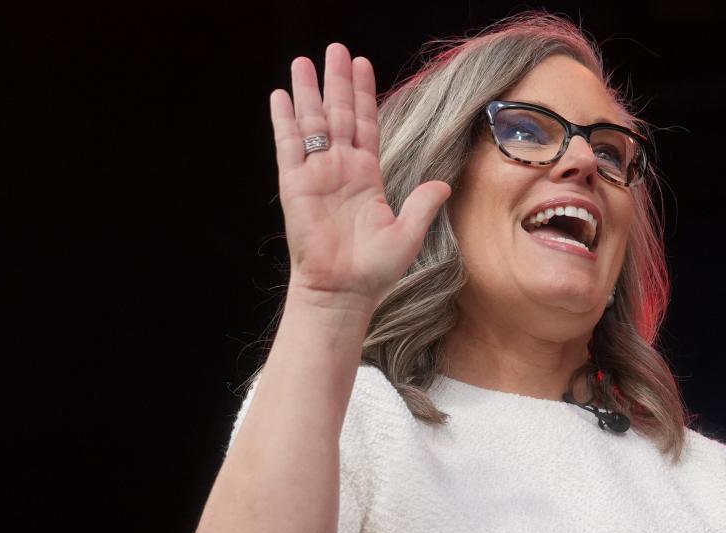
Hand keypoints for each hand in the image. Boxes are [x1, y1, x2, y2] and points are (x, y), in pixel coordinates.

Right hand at [269, 44, 450, 316]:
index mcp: (367, 176)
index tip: (362, 65)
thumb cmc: (373, 270)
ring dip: (308, 92)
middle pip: (338, 114)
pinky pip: (288, 146)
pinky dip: (284, 121)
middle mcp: (341, 169)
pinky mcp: (295, 185)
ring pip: (312, 123)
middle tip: (336, 48)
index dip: (364, 95)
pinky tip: (281, 95)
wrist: (342, 291)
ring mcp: (316, 175)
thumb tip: (443, 184)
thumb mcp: (407, 234)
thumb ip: (422, 205)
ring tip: (304, 60)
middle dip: (337, 82)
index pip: (366, 125)